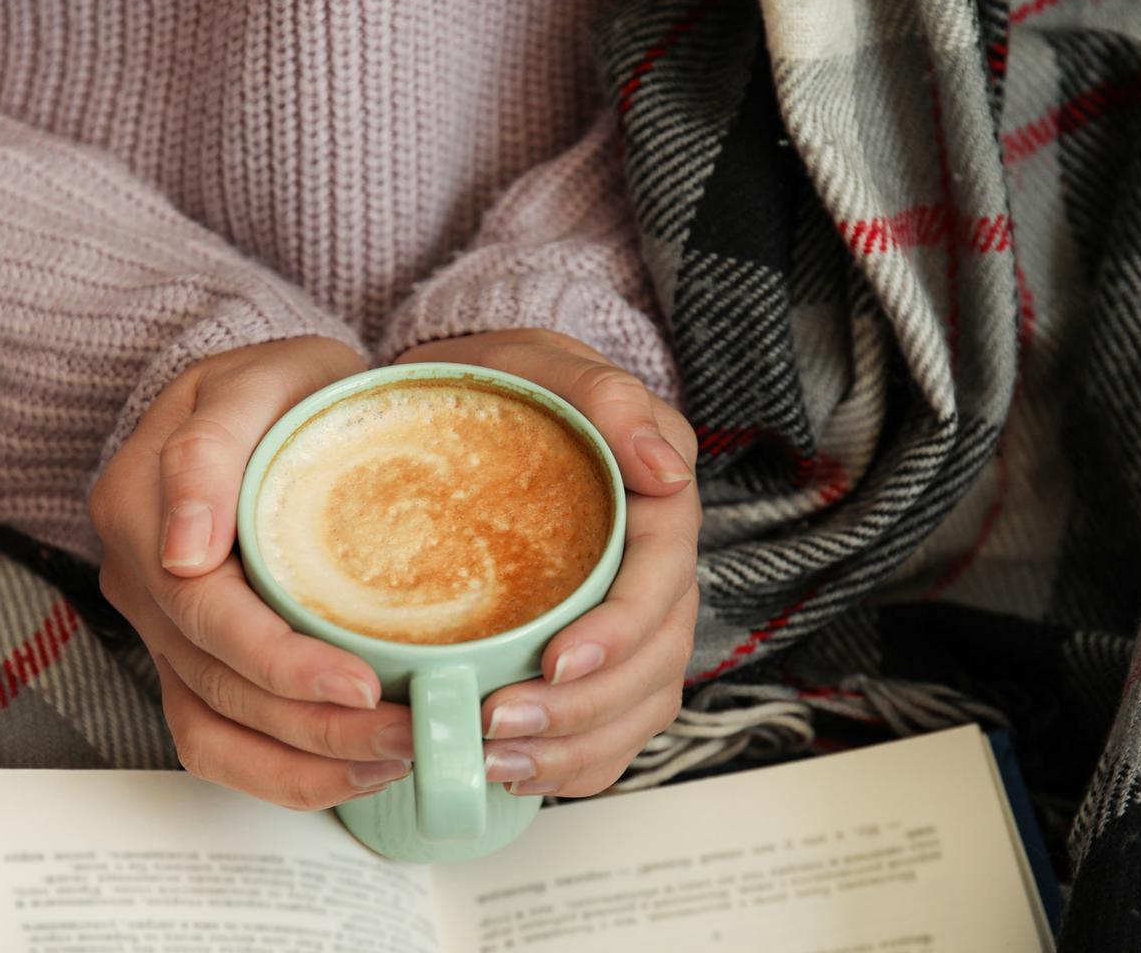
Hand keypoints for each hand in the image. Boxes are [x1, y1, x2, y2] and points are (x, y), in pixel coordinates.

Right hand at [91, 337, 417, 809]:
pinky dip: (283, 770)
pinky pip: (217, 740)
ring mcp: (162, 626)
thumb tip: (185, 548)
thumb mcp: (258, 379)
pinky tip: (356, 767)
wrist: (268, 401)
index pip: (203, 610)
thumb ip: (211, 447)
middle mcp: (140, 577)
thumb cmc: (278, 386)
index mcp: (140, 506)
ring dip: (304, 760)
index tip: (359, 681)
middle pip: (215, 681)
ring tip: (394, 756)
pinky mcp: (191, 660)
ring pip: (214, 727)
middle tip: (409, 730)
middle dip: (315, 723)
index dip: (279, 660)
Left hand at [395, 329, 700, 797]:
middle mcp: (654, 572)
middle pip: (654, 663)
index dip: (619, 632)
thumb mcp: (549, 366)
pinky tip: (516, 773)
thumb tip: (666, 467)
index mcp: (657, 506)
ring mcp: (630, 620)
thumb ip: (611, 401)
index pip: (662, 582)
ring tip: (495, 761)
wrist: (474, 406)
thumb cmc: (510, 385)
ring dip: (574, 746)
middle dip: (582, 709)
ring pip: (638, 708)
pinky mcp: (596, 654)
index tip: (558, 660)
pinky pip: (612, 730)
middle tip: (497, 724)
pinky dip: (573, 764)